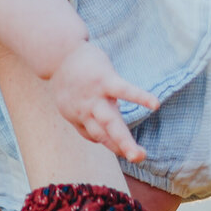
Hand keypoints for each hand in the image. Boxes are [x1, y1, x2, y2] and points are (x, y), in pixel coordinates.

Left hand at [49, 40, 157, 163]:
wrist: (56, 52)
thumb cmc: (70, 77)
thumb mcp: (70, 100)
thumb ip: (85, 117)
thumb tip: (99, 137)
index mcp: (79, 116)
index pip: (97, 135)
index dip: (112, 144)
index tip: (126, 150)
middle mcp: (85, 110)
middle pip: (103, 134)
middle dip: (120, 148)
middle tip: (138, 159)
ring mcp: (94, 96)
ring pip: (110, 122)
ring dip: (123, 140)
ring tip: (139, 155)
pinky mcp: (104, 79)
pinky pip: (124, 90)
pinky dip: (139, 97)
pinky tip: (155, 104)